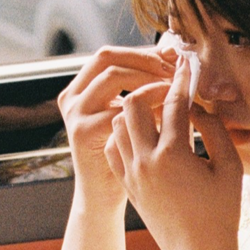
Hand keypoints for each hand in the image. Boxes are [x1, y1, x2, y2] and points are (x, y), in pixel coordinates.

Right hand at [56, 46, 174, 207]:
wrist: (106, 196)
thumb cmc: (128, 154)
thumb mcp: (136, 116)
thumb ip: (148, 90)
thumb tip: (175, 59)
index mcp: (83, 88)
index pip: (113, 54)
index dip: (143, 53)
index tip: (174, 58)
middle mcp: (73, 96)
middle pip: (108, 57)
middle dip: (145, 60)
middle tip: (175, 69)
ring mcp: (75, 113)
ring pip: (112, 77)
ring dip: (147, 78)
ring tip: (173, 88)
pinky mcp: (82, 132)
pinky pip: (117, 108)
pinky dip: (145, 106)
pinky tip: (166, 113)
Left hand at [105, 56, 245, 249]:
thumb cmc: (221, 213)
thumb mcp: (231, 168)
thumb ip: (216, 130)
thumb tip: (198, 106)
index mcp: (173, 154)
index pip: (174, 102)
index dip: (183, 79)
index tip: (188, 63)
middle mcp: (145, 161)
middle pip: (134, 105)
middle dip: (152, 90)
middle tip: (170, 88)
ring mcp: (131, 174)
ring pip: (119, 124)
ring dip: (136, 112)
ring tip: (158, 110)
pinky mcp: (127, 185)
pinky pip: (114, 147)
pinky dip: (125, 134)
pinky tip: (145, 135)